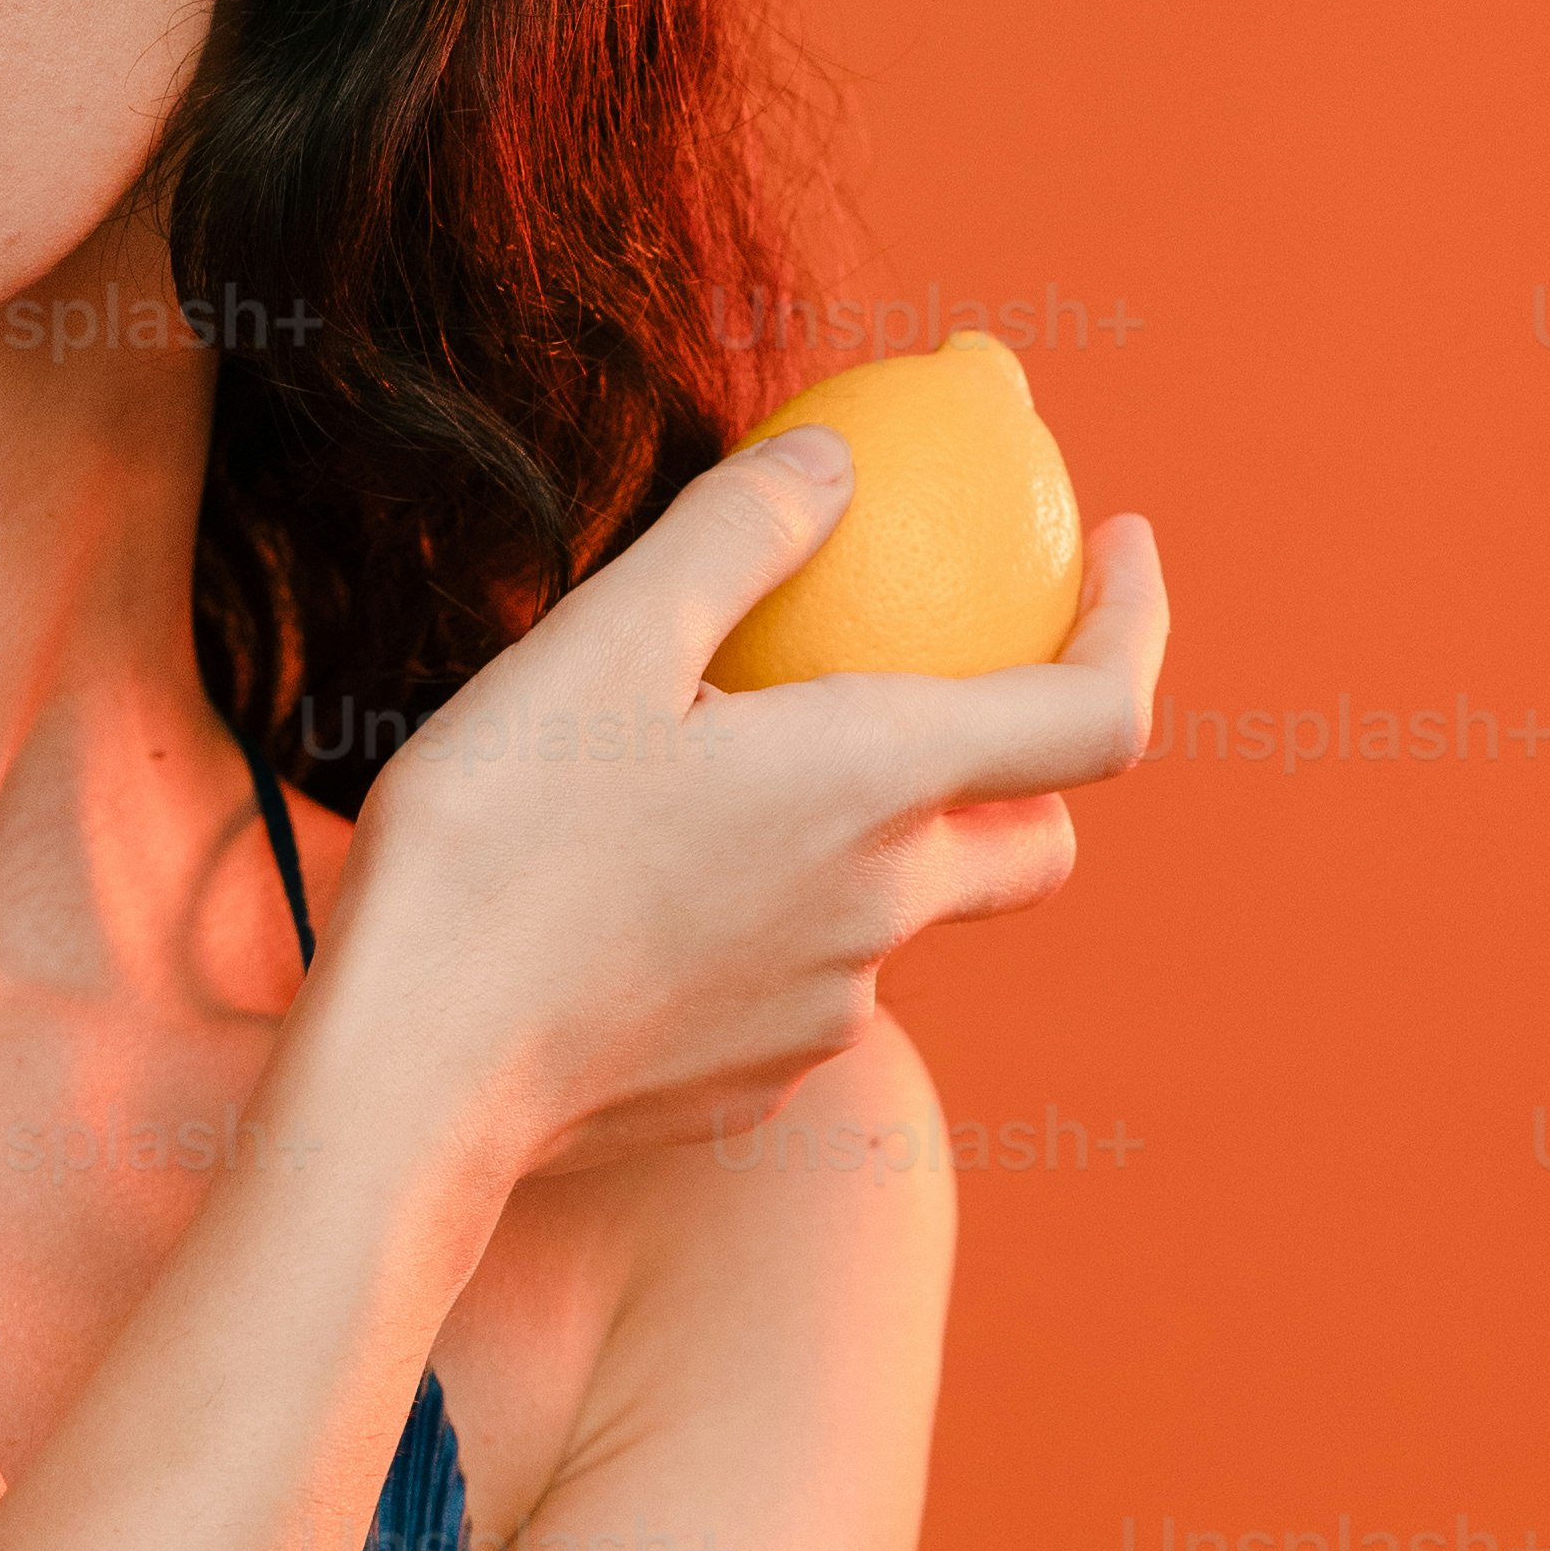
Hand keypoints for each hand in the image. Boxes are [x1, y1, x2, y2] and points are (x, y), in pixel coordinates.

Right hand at [323, 426, 1169, 1185]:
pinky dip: (767, 928)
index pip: (1095, 712)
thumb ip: (738, 534)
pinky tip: (649, 903)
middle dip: (1037, 765)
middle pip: (1033, 839)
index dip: (1137, 623)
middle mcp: (882, 911)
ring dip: (858, 847)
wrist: (412, 1082)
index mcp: (873, 785)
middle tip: (957, 692)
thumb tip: (839, 462)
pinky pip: (797, 990)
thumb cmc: (494, 845)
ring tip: (713, 794)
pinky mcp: (752, 1088)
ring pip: (896, 916)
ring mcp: (824, 1016)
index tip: (1125, 548)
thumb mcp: (599, 642)